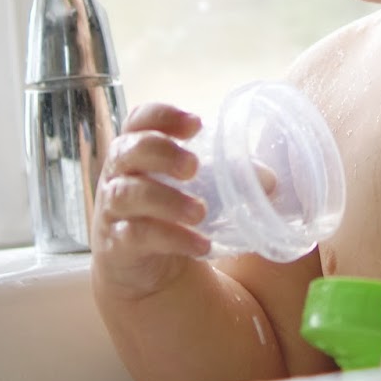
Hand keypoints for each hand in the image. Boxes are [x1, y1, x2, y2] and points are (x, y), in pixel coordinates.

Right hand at [90, 102, 210, 299]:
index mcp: (137, 149)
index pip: (138, 119)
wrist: (143, 264)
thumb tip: (268, 181)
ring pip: (127, 195)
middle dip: (162, 154)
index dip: (162, 116)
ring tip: (200, 213)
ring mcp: (112, 210)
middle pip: (128, 150)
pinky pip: (136, 237)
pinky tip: (200, 245)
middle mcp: (118, 174)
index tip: (196, 125)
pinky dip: (172, 239)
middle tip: (194, 167)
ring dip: (167, 201)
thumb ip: (228, 177)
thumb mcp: (195, 188)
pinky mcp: (116, 245)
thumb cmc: (170, 208)